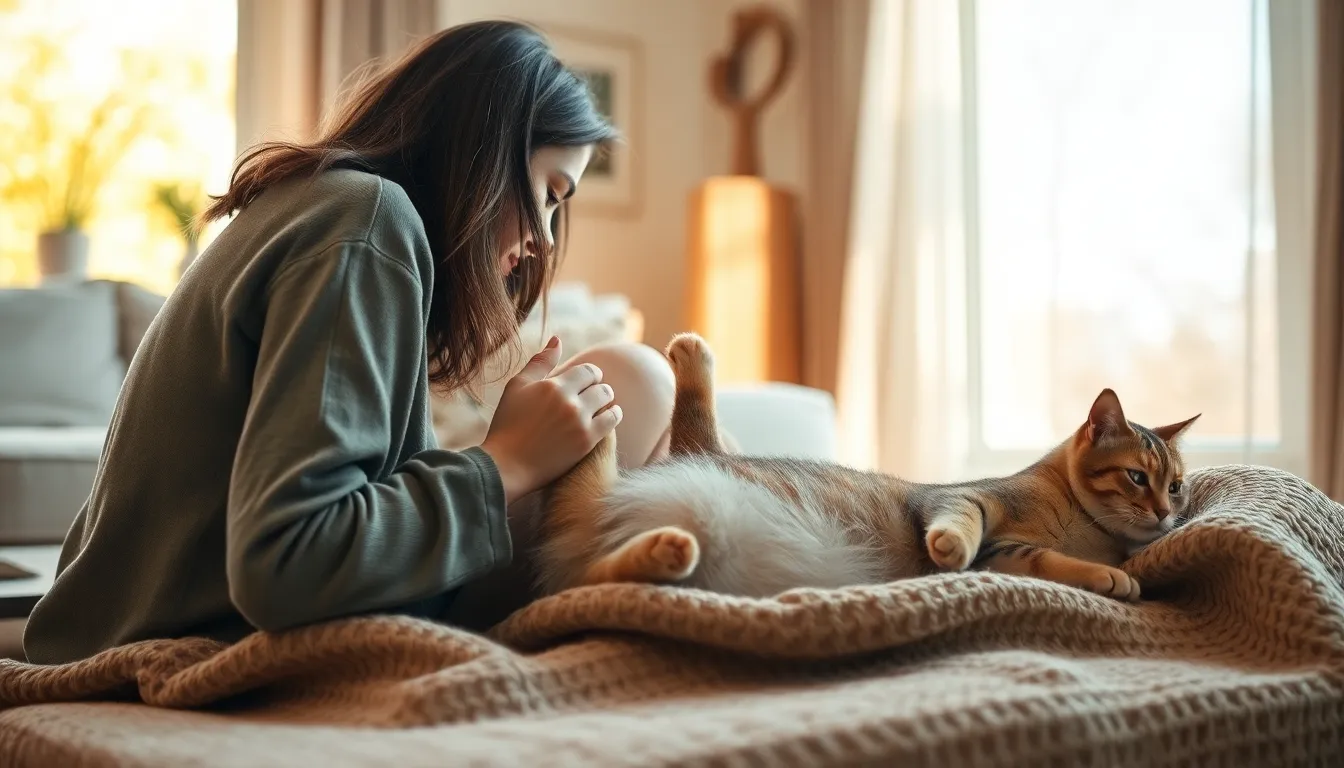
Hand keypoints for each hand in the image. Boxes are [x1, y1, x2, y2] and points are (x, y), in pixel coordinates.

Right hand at [480, 337, 621, 504]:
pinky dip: (612, 416)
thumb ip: (540, 362)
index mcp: (552, 385)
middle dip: (598, 389)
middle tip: (592, 396)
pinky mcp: (586, 442)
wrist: (506, 465)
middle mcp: (569, 401)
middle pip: (601, 386)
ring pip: (609, 401)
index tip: (585, 383)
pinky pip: (611, 421)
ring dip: (606, 402)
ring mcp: (579, 422)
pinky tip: (604, 419)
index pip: (588, 371)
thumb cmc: (508, 424)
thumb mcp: (517, 387)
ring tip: (598, 407)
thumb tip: (558, 339)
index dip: (589, 376)